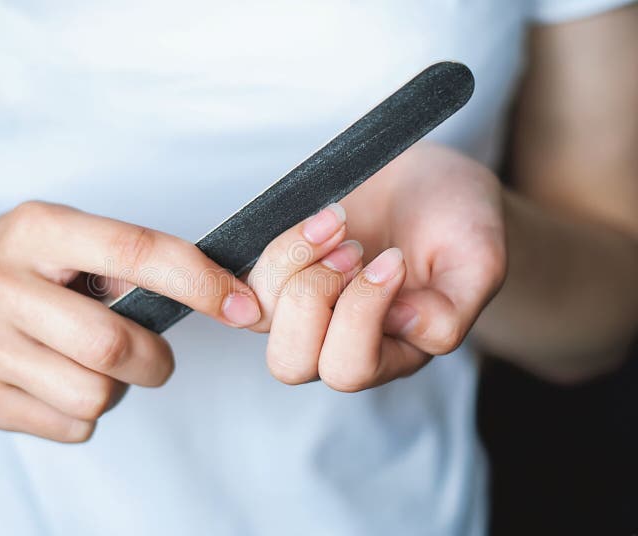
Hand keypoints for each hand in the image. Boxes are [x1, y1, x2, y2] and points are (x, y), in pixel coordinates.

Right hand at [0, 201, 260, 441]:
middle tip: (154, 355)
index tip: (242, 306)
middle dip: (155, 359)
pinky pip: (72, 426)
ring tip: (93, 363)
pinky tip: (61, 380)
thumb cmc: (16, 260)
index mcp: (38, 229)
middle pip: (113, 344)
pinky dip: (86, 410)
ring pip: (95, 395)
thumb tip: (214, 296)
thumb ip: (127, 261)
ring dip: (118, 387)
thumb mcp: (64, 233)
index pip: (135, 252)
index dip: (199, 282)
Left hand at [246, 142, 505, 390]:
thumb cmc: (457, 221)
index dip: (361, 313)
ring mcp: (307, 308)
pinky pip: (248, 282)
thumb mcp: (480, 261)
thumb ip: (452, 311)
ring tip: (337, 223)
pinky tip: (317, 220)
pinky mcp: (282, 275)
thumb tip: (402, 326)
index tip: (395, 257)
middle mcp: (341, 340)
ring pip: (262, 319)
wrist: (427, 180)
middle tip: (351, 250)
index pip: (350, 368)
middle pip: (291, 363)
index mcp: (392, 353)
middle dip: (312, 298)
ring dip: (293, 264)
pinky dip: (275, 248)